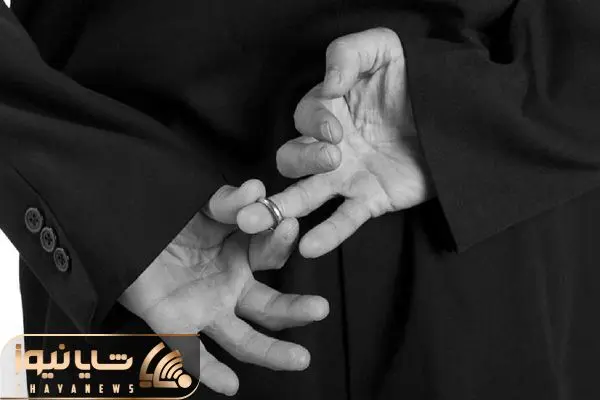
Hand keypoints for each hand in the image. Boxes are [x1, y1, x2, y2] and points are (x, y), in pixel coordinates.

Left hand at [118, 179, 328, 395]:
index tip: (287, 224)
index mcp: (241, 256)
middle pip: (269, 308)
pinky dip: (210, 371)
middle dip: (296, 309)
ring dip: (272, 351)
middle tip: (320, 307)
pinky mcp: (176, 323)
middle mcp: (230, 287)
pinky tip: (230, 385)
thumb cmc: (169, 217)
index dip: (280, 242)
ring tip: (300, 358)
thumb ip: (228, 201)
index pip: (271, 257)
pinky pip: (193, 353)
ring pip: (243, 338)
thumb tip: (257, 189)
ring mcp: (206, 309)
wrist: (123, 228)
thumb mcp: (202, 205)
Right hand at [238, 28, 433, 257]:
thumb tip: (329, 83)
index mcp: (329, 111)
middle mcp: (330, 147)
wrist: (457, 115)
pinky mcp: (370, 200)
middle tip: (333, 158)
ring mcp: (347, 177)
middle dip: (300, 160)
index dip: (314, 124)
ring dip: (280, 207)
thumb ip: (349, 54)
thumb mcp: (384, 50)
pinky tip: (308, 248)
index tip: (336, 127)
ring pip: (304, 195)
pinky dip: (327, 235)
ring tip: (256, 220)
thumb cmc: (416, 77)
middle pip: (292, 159)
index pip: (303, 119)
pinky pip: (344, 221)